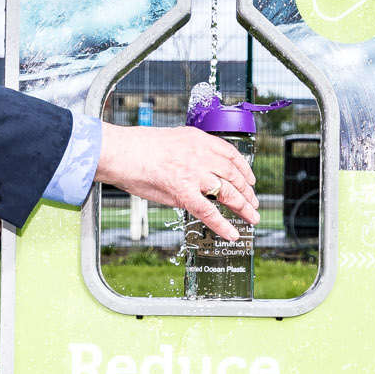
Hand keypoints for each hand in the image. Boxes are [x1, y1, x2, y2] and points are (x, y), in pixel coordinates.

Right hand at [95, 123, 259, 241]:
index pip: (231, 154)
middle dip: (247, 191)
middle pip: (233, 175)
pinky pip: (207, 211)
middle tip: (254, 203)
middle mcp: (201, 155)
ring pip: (227, 192)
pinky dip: (222, 225)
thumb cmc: (137, 147)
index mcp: (198, 139)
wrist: (120, 151)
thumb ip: (189, 155)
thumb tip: (198, 174)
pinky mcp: (182, 192)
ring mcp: (193, 174)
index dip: (245, 169)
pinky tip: (231, 234)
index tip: (250, 179)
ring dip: (243, 207)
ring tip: (252, 218)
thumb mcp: (172, 141)